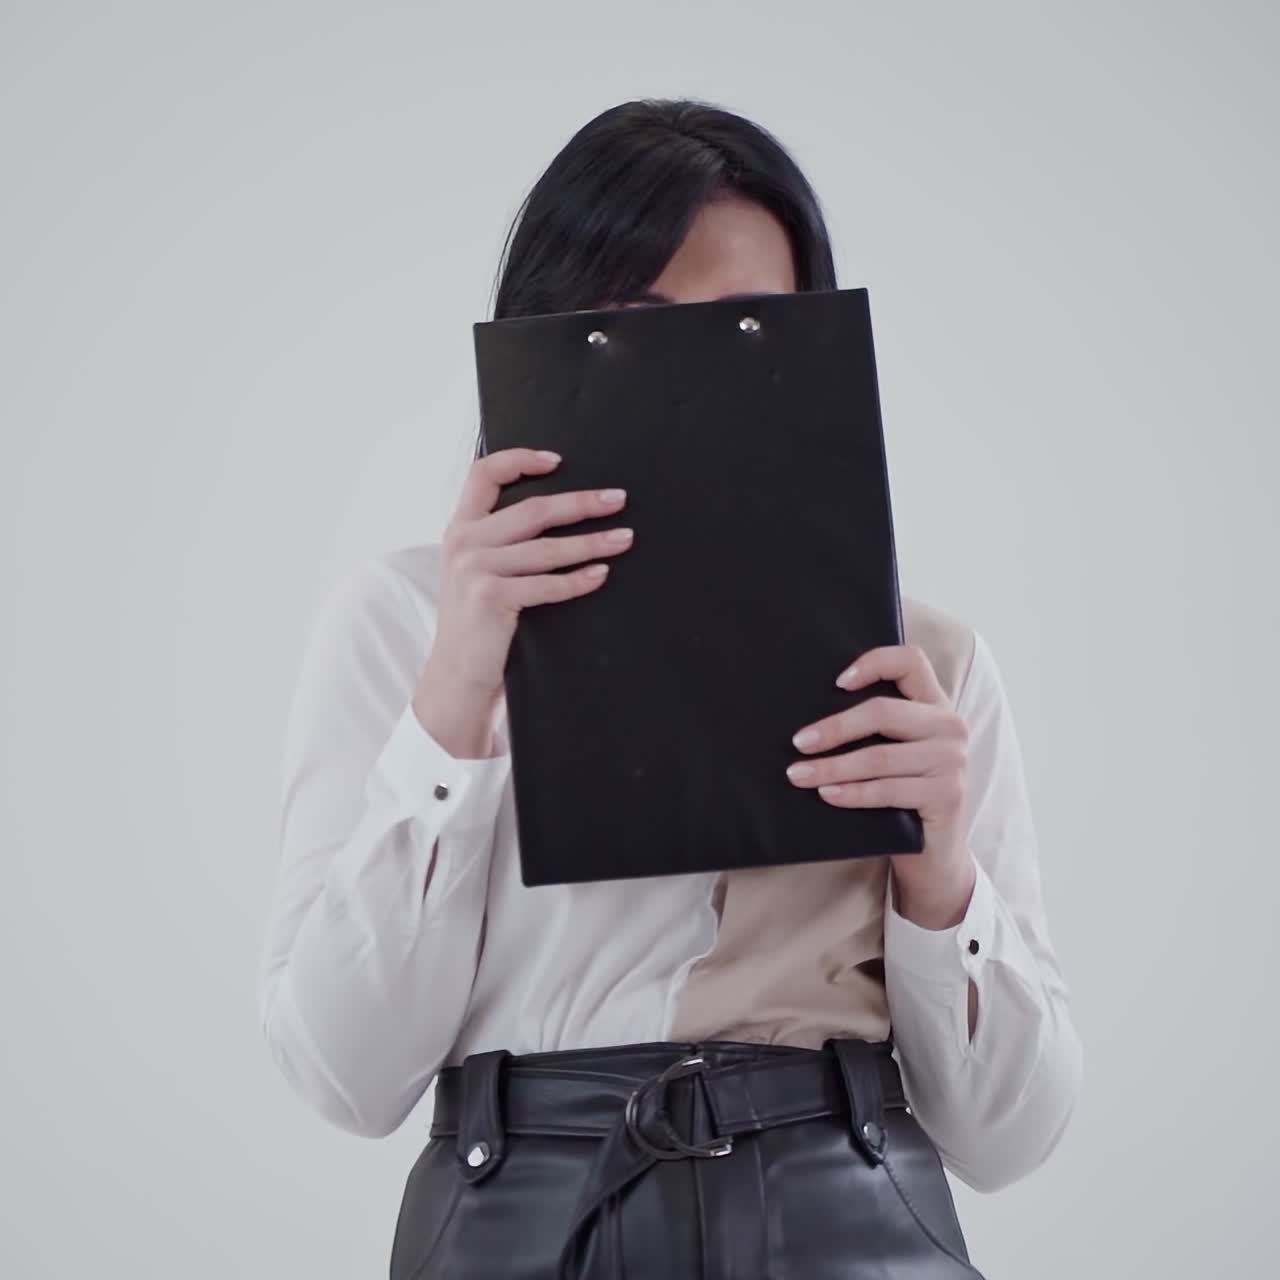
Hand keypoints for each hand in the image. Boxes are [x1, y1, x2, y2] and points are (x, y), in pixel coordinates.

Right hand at [413, 448, 632, 756]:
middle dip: (581, 503)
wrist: (455, 674)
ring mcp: (475, 569)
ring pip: (547, 548)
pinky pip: (546, 585)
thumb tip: (559, 511)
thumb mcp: (475, 569)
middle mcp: (464, 542)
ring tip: (624, 538)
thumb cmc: (478, 620)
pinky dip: (578, 580)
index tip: (558, 460)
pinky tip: (601, 574)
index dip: (520, 459)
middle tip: (618, 499)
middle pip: (532, 510)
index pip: (483, 473)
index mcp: (460, 527)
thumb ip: (499, 539)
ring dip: (591, 543)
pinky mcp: (490, 598)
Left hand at [786, 644, 976, 929]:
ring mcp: (953, 761)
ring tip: (799, 774)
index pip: (910, 660)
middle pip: (884, 712)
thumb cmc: (902, 795)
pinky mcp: (948, 795)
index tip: (836, 682)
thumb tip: (809, 719)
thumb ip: (874, 728)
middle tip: (799, 742)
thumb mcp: (894, 753)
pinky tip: (827, 794)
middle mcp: (950, 726)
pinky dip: (852, 793)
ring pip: (880, 757)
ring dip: (832, 767)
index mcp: (935, 704)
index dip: (873, 662)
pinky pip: (888, 790)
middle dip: (834, 728)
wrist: (935, 854)